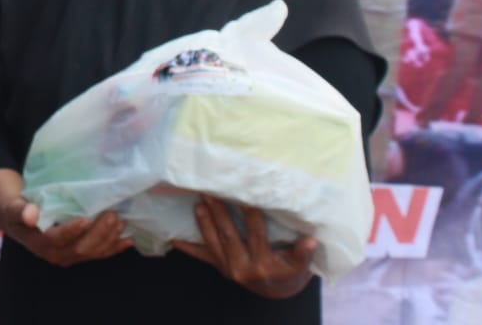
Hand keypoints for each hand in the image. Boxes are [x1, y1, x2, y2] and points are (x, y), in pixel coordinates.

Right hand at [0, 197, 133, 267]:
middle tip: (112, 215)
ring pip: (93, 252)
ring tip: (120, 221)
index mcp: (40, 243)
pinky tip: (128, 239)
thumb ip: (21, 210)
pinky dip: (114, 248)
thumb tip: (30, 214)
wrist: (22, 220)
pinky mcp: (80, 255)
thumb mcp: (15, 207)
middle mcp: (56, 254)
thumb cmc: (20, 210)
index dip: (71, 231)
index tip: (86, 219)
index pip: (57, 239)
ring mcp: (69, 256)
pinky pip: (99, 254)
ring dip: (109, 238)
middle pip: (80, 248)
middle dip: (99, 233)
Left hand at [172, 196, 316, 298]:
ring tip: (198, 202)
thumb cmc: (289, 271)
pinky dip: (185, 245)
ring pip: (213, 242)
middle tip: (210, 191)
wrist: (275, 291)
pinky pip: (200, 256)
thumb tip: (311, 240)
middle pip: (229, 235)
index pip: (256, 234)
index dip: (250, 214)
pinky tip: (170, 235)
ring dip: (204, 222)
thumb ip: (302, 253)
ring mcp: (227, 267)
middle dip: (219, 212)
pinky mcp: (218, 266)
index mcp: (263, 264)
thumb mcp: (300, 265)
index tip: (245, 194)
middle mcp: (241, 267)